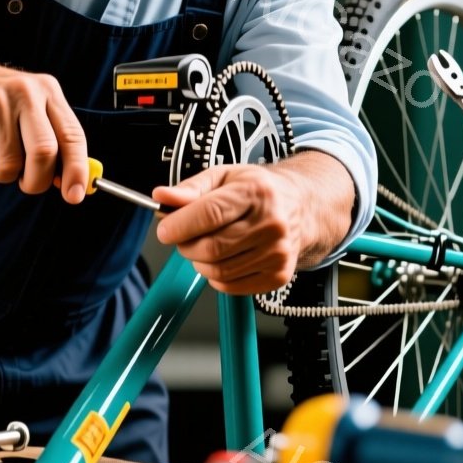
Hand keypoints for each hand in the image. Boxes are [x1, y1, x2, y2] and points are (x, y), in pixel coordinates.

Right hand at [0, 55, 90, 202]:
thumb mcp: (33, 105)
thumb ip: (54, 139)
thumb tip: (68, 183)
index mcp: (48, 90)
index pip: (72, 135)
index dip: (77, 169)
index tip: (75, 194)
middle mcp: (24, 93)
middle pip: (43, 153)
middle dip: (37, 180)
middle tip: (28, 181)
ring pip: (9, 166)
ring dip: (4, 173)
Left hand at [152, 164, 309, 293]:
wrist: (301, 208)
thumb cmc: (259, 191)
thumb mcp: (225, 176)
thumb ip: (191, 188)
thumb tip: (161, 197)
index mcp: (256, 192)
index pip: (210, 214)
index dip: (179, 225)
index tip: (165, 229)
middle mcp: (272, 223)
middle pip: (211, 247)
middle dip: (186, 245)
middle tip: (184, 237)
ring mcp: (277, 252)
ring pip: (217, 271)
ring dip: (199, 262)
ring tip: (205, 246)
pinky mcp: (278, 275)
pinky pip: (230, 286)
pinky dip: (216, 277)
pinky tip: (223, 259)